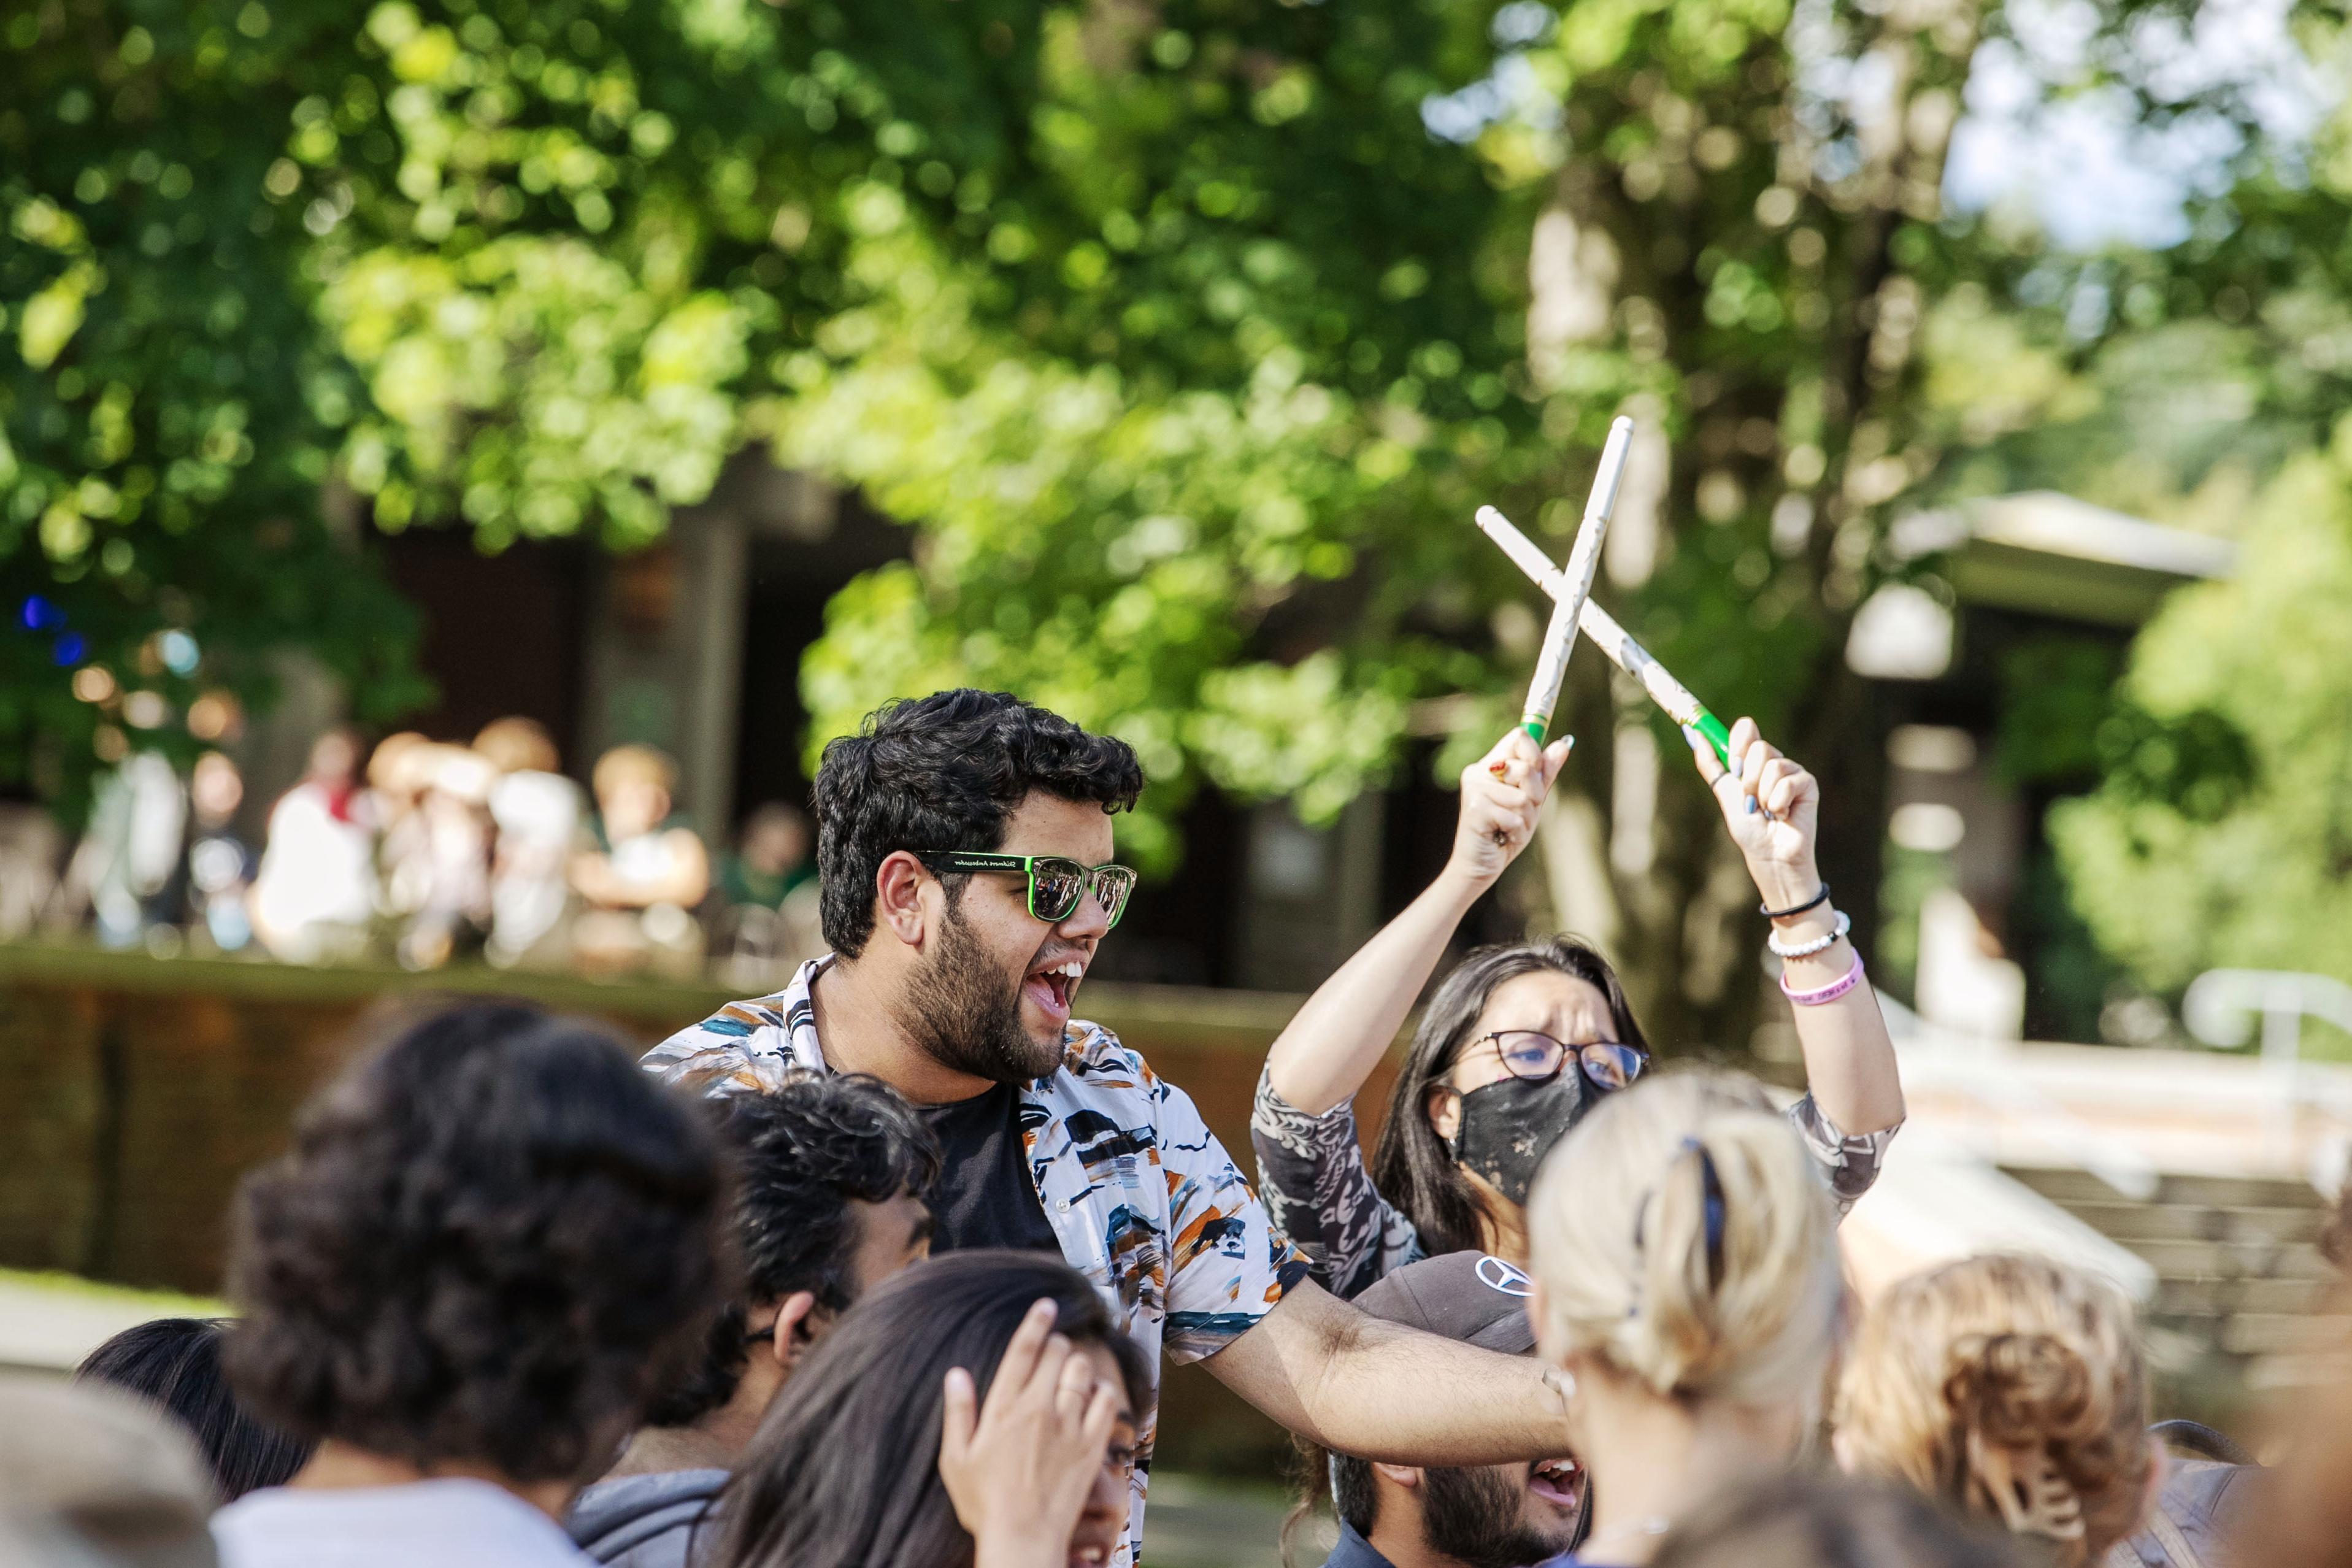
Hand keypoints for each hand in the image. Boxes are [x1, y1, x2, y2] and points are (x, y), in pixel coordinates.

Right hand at [939, 1299, 1123, 1567]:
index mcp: (1004, 1408)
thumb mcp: (957, 1460)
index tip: (1046, 1305)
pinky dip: (1103, 1390)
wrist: (1022, 1538)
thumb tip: (956, 1374)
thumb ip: (958, 1413)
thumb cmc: (985, 1503)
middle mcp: (1038, 1408)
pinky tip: (1096, 1394)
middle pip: (1056, 1353)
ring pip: (1081, 1371)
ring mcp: (1068, 1425)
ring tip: (1071, 1374)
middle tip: (1054, 1352)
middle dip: (1056, 1345)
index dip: (1035, 1322)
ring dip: (1077, 1365)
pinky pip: (1107, 1401)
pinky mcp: (1091, 1445)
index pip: (1022, 1350)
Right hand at [1446, 730, 1573, 887]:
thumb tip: (1564, 743)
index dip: (1536, 754)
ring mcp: (1475, 789)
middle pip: (1525, 766)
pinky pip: (1514, 816)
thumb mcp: (1531, 801)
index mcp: (1492, 764)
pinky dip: (1516, 831)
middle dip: (1535, 795)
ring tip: (1510, 828)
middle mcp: (1479, 771)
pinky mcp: (1475, 808)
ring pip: (1522, 796)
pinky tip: (1503, 837)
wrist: (1479, 865)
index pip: (1519, 736)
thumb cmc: (1504, 831)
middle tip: (1523, 812)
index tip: (1536, 773)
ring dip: (1526, 819)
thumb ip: (1545, 773)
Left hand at [1685, 717, 1820, 907]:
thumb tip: (1694, 734)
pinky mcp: (1807, 784)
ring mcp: (1792, 771)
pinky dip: (1778, 803)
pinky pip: (1788, 782)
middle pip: (1757, 746)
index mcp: (1752, 761)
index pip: (1745, 729)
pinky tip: (1783, 815)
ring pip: (1772, 764)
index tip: (1732, 763)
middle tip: (1749, 800)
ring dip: (1762, 795)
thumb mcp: (1724, 793)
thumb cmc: (1749, 829)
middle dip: (1747, 778)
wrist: (1769, 856)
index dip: (1736, 740)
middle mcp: (1773, 761)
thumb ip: (1711, 765)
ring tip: (1767, 812)